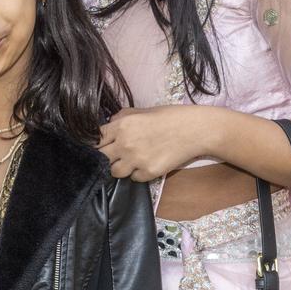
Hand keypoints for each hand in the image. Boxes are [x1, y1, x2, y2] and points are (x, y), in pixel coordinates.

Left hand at [98, 106, 212, 181]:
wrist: (195, 130)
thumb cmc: (170, 116)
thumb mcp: (143, 110)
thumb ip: (122, 117)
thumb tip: (109, 123)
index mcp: (122, 125)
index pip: (95, 138)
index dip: (97, 142)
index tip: (101, 144)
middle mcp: (125, 144)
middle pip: (101, 158)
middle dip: (105, 156)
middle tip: (114, 154)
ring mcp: (136, 160)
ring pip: (114, 172)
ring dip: (120, 167)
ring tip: (131, 160)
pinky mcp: (148, 173)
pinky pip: (134, 178)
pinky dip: (138, 173)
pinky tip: (147, 163)